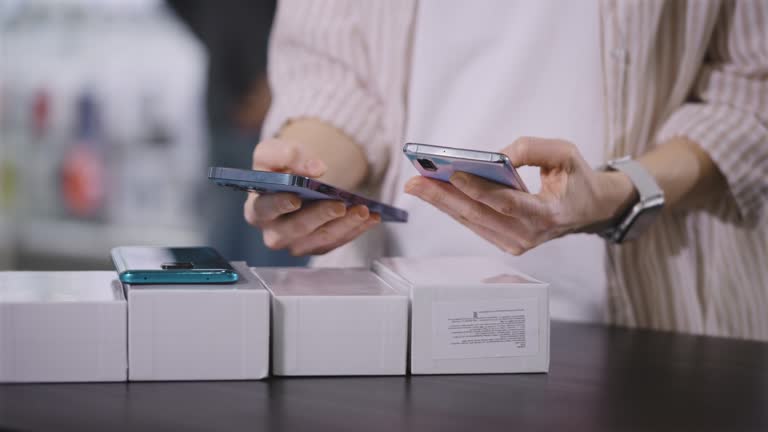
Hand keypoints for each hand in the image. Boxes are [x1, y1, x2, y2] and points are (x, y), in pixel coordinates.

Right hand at [244, 138, 380, 255]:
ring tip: (363, 210)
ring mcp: (296, 243)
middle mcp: (274, 232)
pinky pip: (337, 242)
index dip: (278, 205)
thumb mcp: (275, 151)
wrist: (296, 178)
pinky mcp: (317, 246)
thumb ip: (286, 153)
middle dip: (320, 217)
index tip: (295, 199)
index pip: (264, 210)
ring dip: (344, 226)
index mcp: (257, 208)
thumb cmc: (280, 167)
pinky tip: (371, 217)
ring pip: (320, 240)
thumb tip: (315, 168)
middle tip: (340, 205)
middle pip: (295, 230)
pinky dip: (355, 229)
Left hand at [404, 137, 636, 254]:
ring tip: (416, 185)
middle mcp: (529, 235)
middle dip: (443, 197)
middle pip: (478, 215)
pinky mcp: (505, 242)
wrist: (588, 209)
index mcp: (547, 214)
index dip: (478, 189)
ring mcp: (516, 243)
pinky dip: (453, 207)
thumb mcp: (564, 154)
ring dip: (441, 203)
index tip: (452, 174)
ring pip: (471, 221)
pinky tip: (433, 193)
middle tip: (415, 182)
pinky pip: (473, 223)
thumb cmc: (575, 179)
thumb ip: (532, 149)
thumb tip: (495, 155)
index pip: (506, 203)